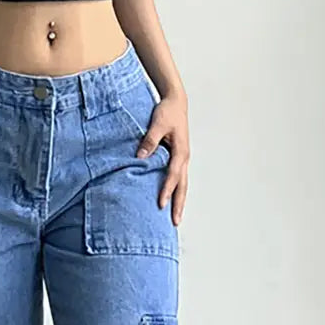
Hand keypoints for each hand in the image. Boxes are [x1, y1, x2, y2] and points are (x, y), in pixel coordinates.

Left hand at [136, 92, 189, 225]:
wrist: (176, 102)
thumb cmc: (167, 111)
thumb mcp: (157, 123)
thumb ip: (149, 140)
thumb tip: (140, 155)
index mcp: (181, 151)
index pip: (173, 174)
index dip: (167, 189)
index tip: (161, 204)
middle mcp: (184, 158)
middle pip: (182, 186)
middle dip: (179, 205)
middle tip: (176, 222)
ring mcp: (182, 160)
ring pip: (182, 185)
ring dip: (179, 201)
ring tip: (175, 218)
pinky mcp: (178, 159)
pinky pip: (178, 179)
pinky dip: (175, 191)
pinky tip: (170, 201)